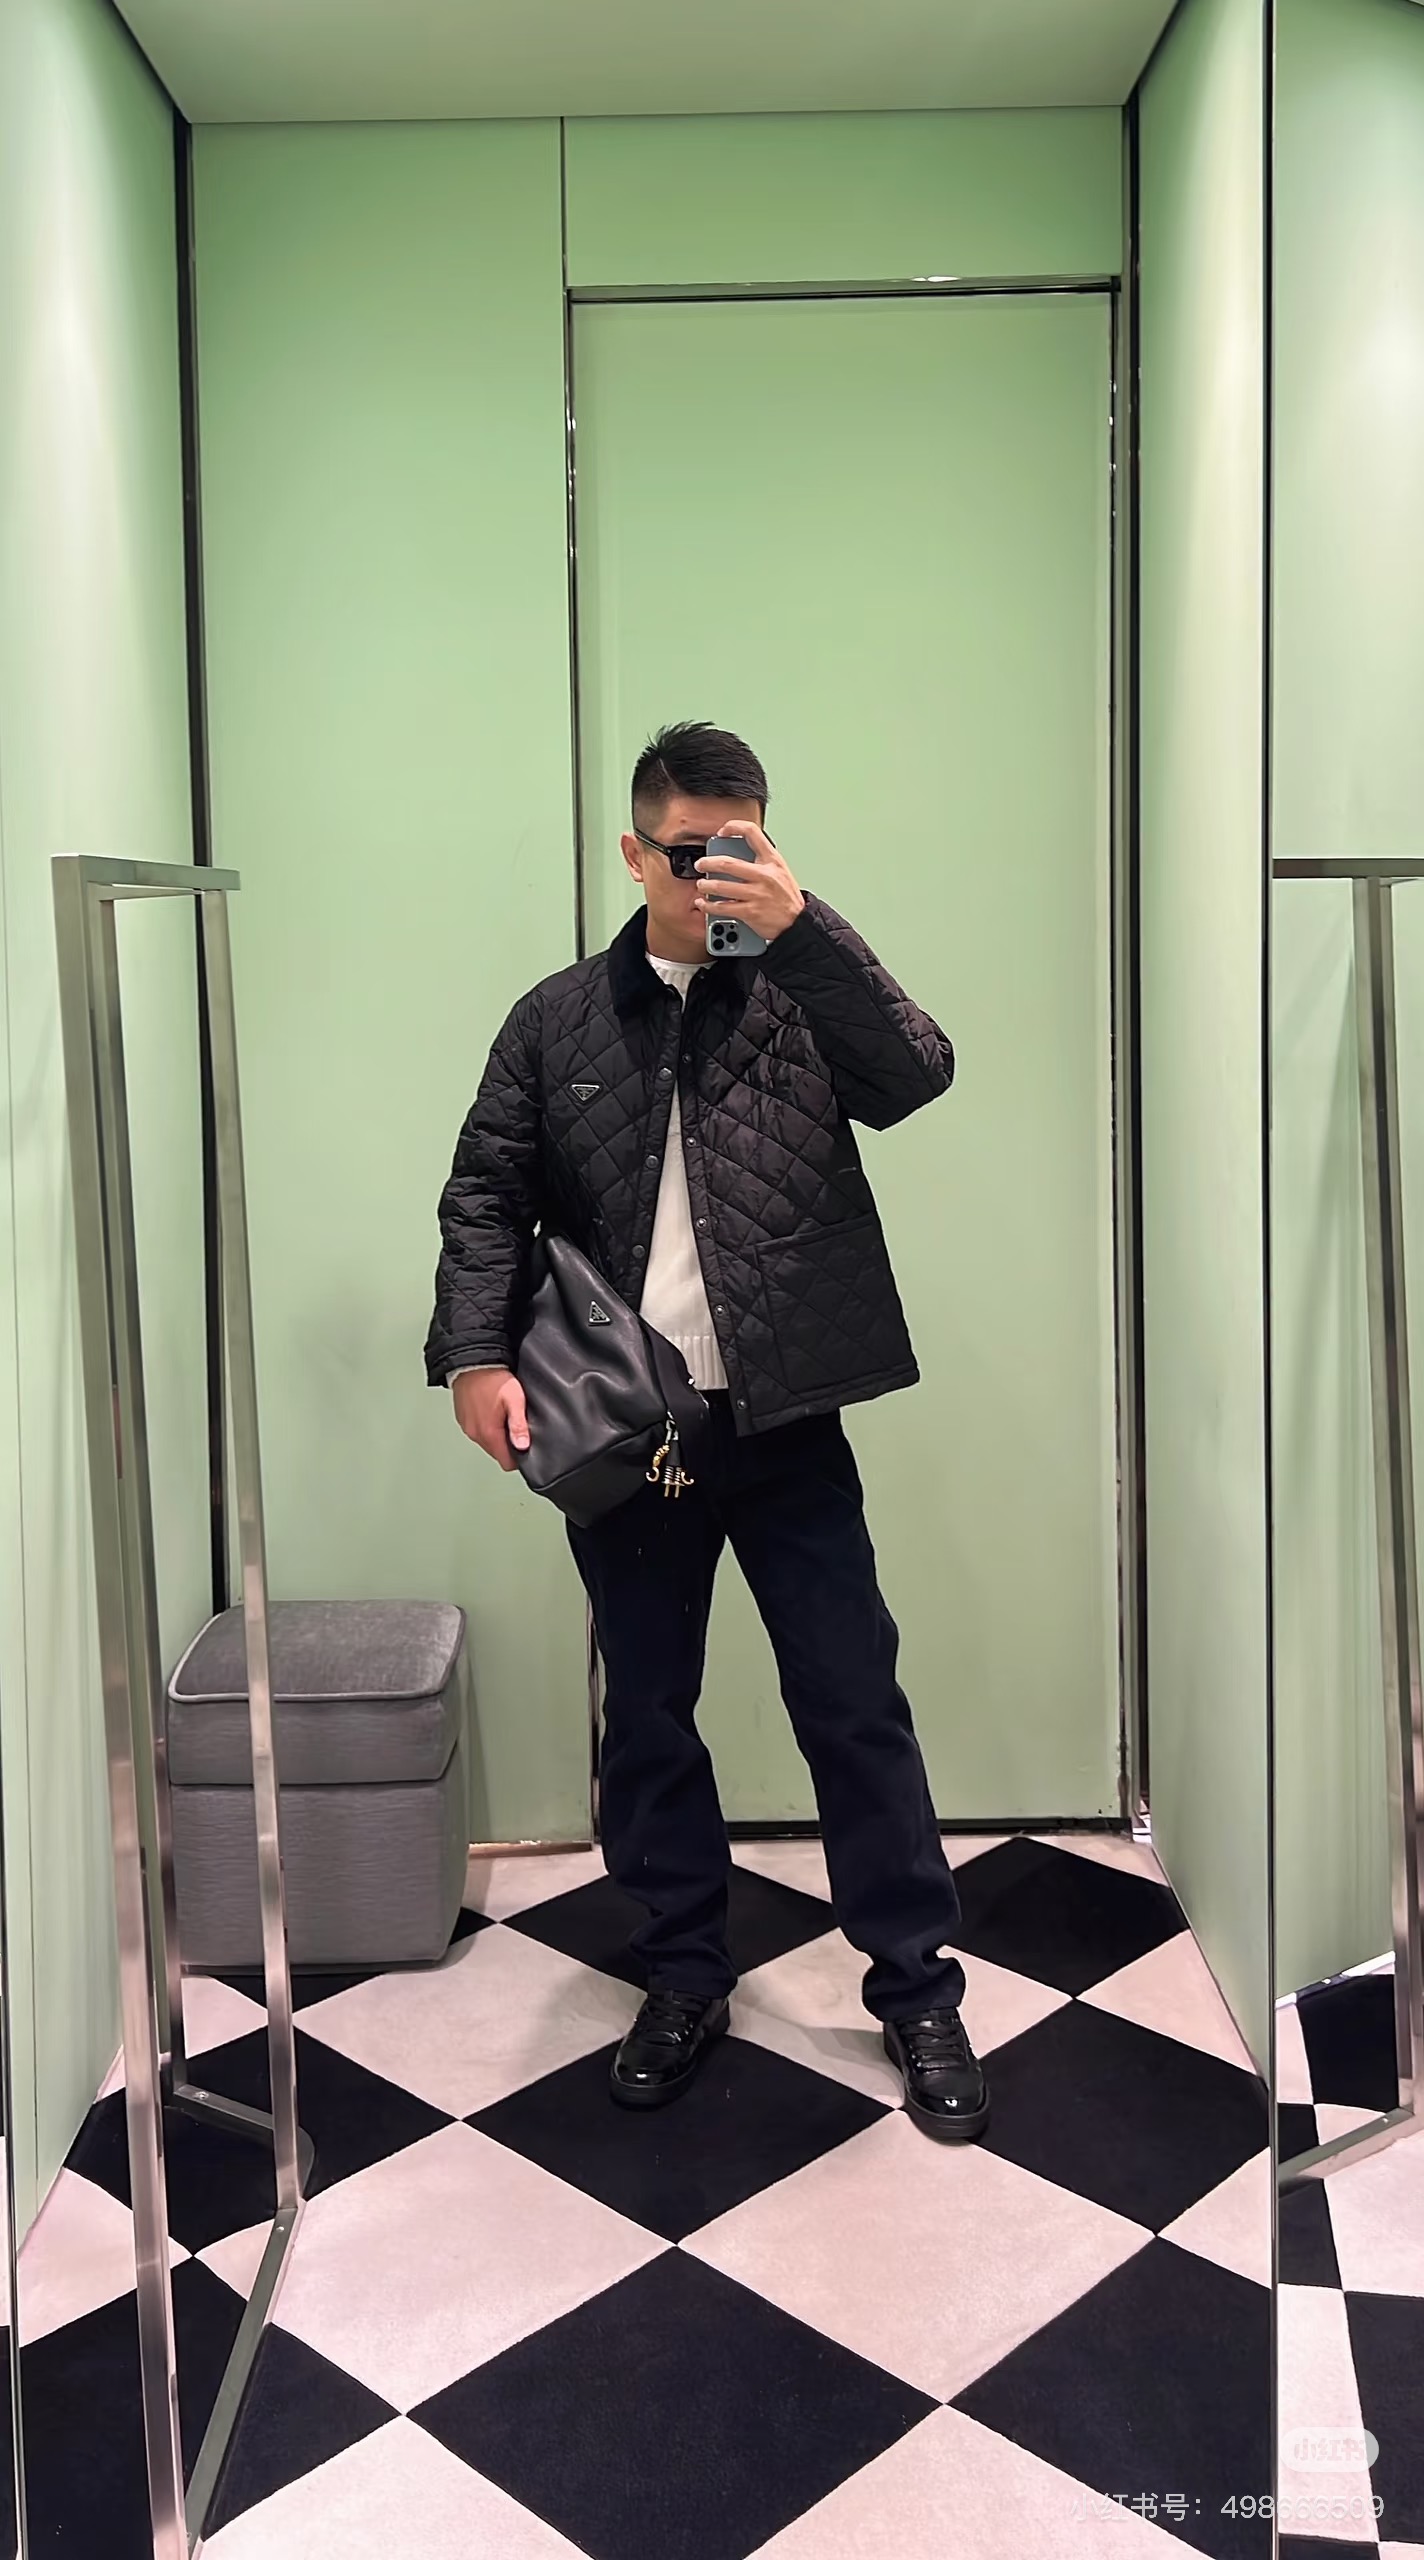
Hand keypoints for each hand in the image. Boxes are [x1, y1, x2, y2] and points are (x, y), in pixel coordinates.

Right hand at [452, 1367, 529, 1469]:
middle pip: (496, 1452)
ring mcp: (467, 1427)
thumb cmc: (493, 1379)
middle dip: (508, 1445)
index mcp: (489, 1433)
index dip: (518, 1458)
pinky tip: (492, 1412)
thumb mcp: (514, 1399)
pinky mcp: (462, 1419)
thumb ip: (519, 1425)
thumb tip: (522, 1446)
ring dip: (496, 1435)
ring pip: (486, 1442)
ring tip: (504, 1417)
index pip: (505, 1462)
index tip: (525, 1447)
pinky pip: (477, 1431)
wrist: (472, 1362)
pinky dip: (485, 1426)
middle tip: (517, 1427)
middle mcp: (475, 1434)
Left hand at [694, 824, 804, 942]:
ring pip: (721, 886)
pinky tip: (704, 904)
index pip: (752, 832)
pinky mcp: (750, 911)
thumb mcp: (780, 871)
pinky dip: (709, 906)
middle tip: (701, 864)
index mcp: (772, 860)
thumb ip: (762, 861)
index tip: (722, 831)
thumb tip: (737, 855)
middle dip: (708, 862)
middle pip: (728, 863)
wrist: (798, 922)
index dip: (734, 827)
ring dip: (706, 885)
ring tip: (701, 885)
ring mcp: (756, 894)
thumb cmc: (787, 897)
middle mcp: (764, 875)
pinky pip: (723, 907)